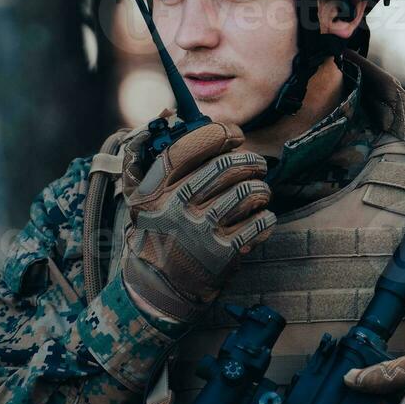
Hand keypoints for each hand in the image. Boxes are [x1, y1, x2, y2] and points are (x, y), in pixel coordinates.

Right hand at [120, 121, 275, 323]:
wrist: (157, 290)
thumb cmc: (153, 233)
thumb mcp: (137, 195)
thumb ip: (146, 153)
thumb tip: (167, 113)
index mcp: (156, 188)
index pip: (191, 146)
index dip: (219, 133)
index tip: (234, 134)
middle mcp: (177, 206)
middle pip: (227, 166)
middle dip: (251, 161)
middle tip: (256, 166)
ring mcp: (201, 231)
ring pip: (249, 192)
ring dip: (261, 188)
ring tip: (258, 192)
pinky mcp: (223, 253)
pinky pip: (260, 222)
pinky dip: (267, 216)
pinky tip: (260, 217)